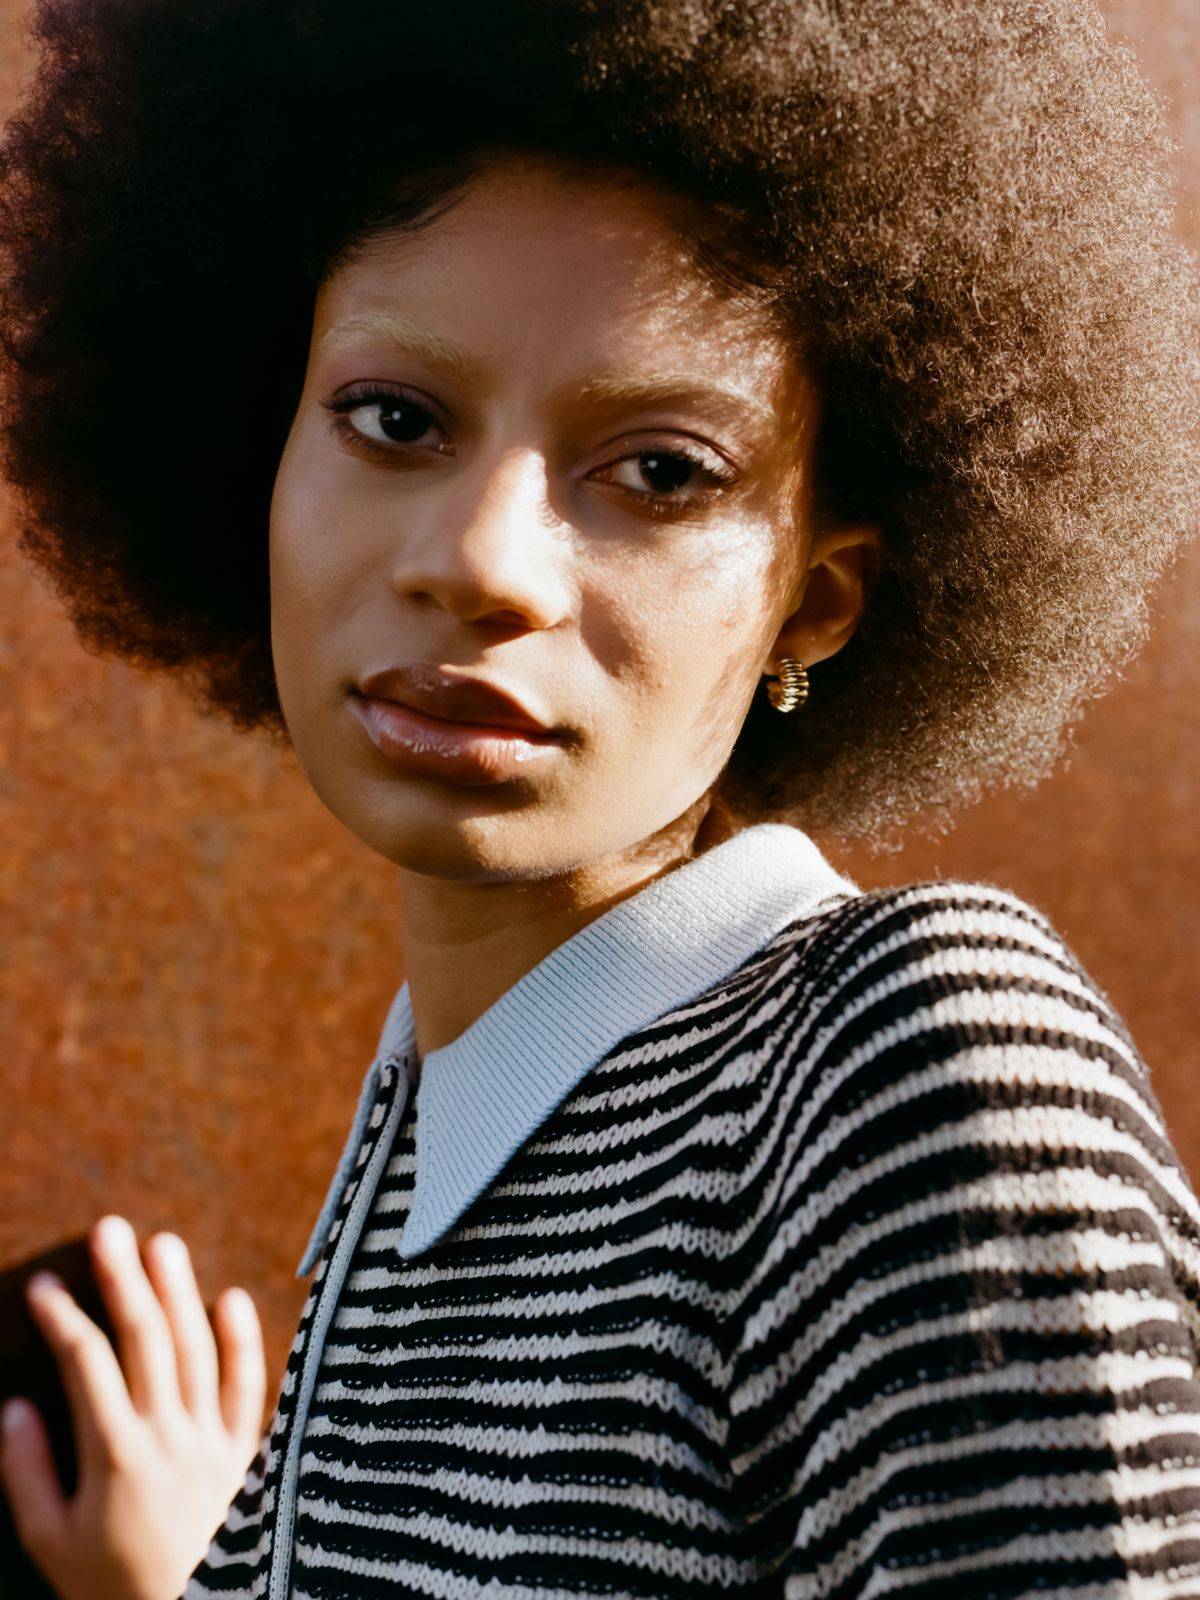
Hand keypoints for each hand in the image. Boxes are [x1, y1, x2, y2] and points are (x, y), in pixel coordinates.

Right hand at [0, 1214, 266, 1599]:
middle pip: (146, 1339)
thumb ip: (28, 1474)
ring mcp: (211, 1438)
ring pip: (196, 1348)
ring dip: (179, 1291)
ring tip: (163, 1244)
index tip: (43, 1285)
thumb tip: (14, 1407)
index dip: (62, 1319)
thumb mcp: (52, 1544)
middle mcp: (167, 1434)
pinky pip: (248, 1386)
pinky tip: (231, 1297)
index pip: (85, 1365)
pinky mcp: (245, 1451)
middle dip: (124, 1281)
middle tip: (110, 1229)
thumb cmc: (116, 1590)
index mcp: (114, 1454)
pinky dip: (243, 1340)